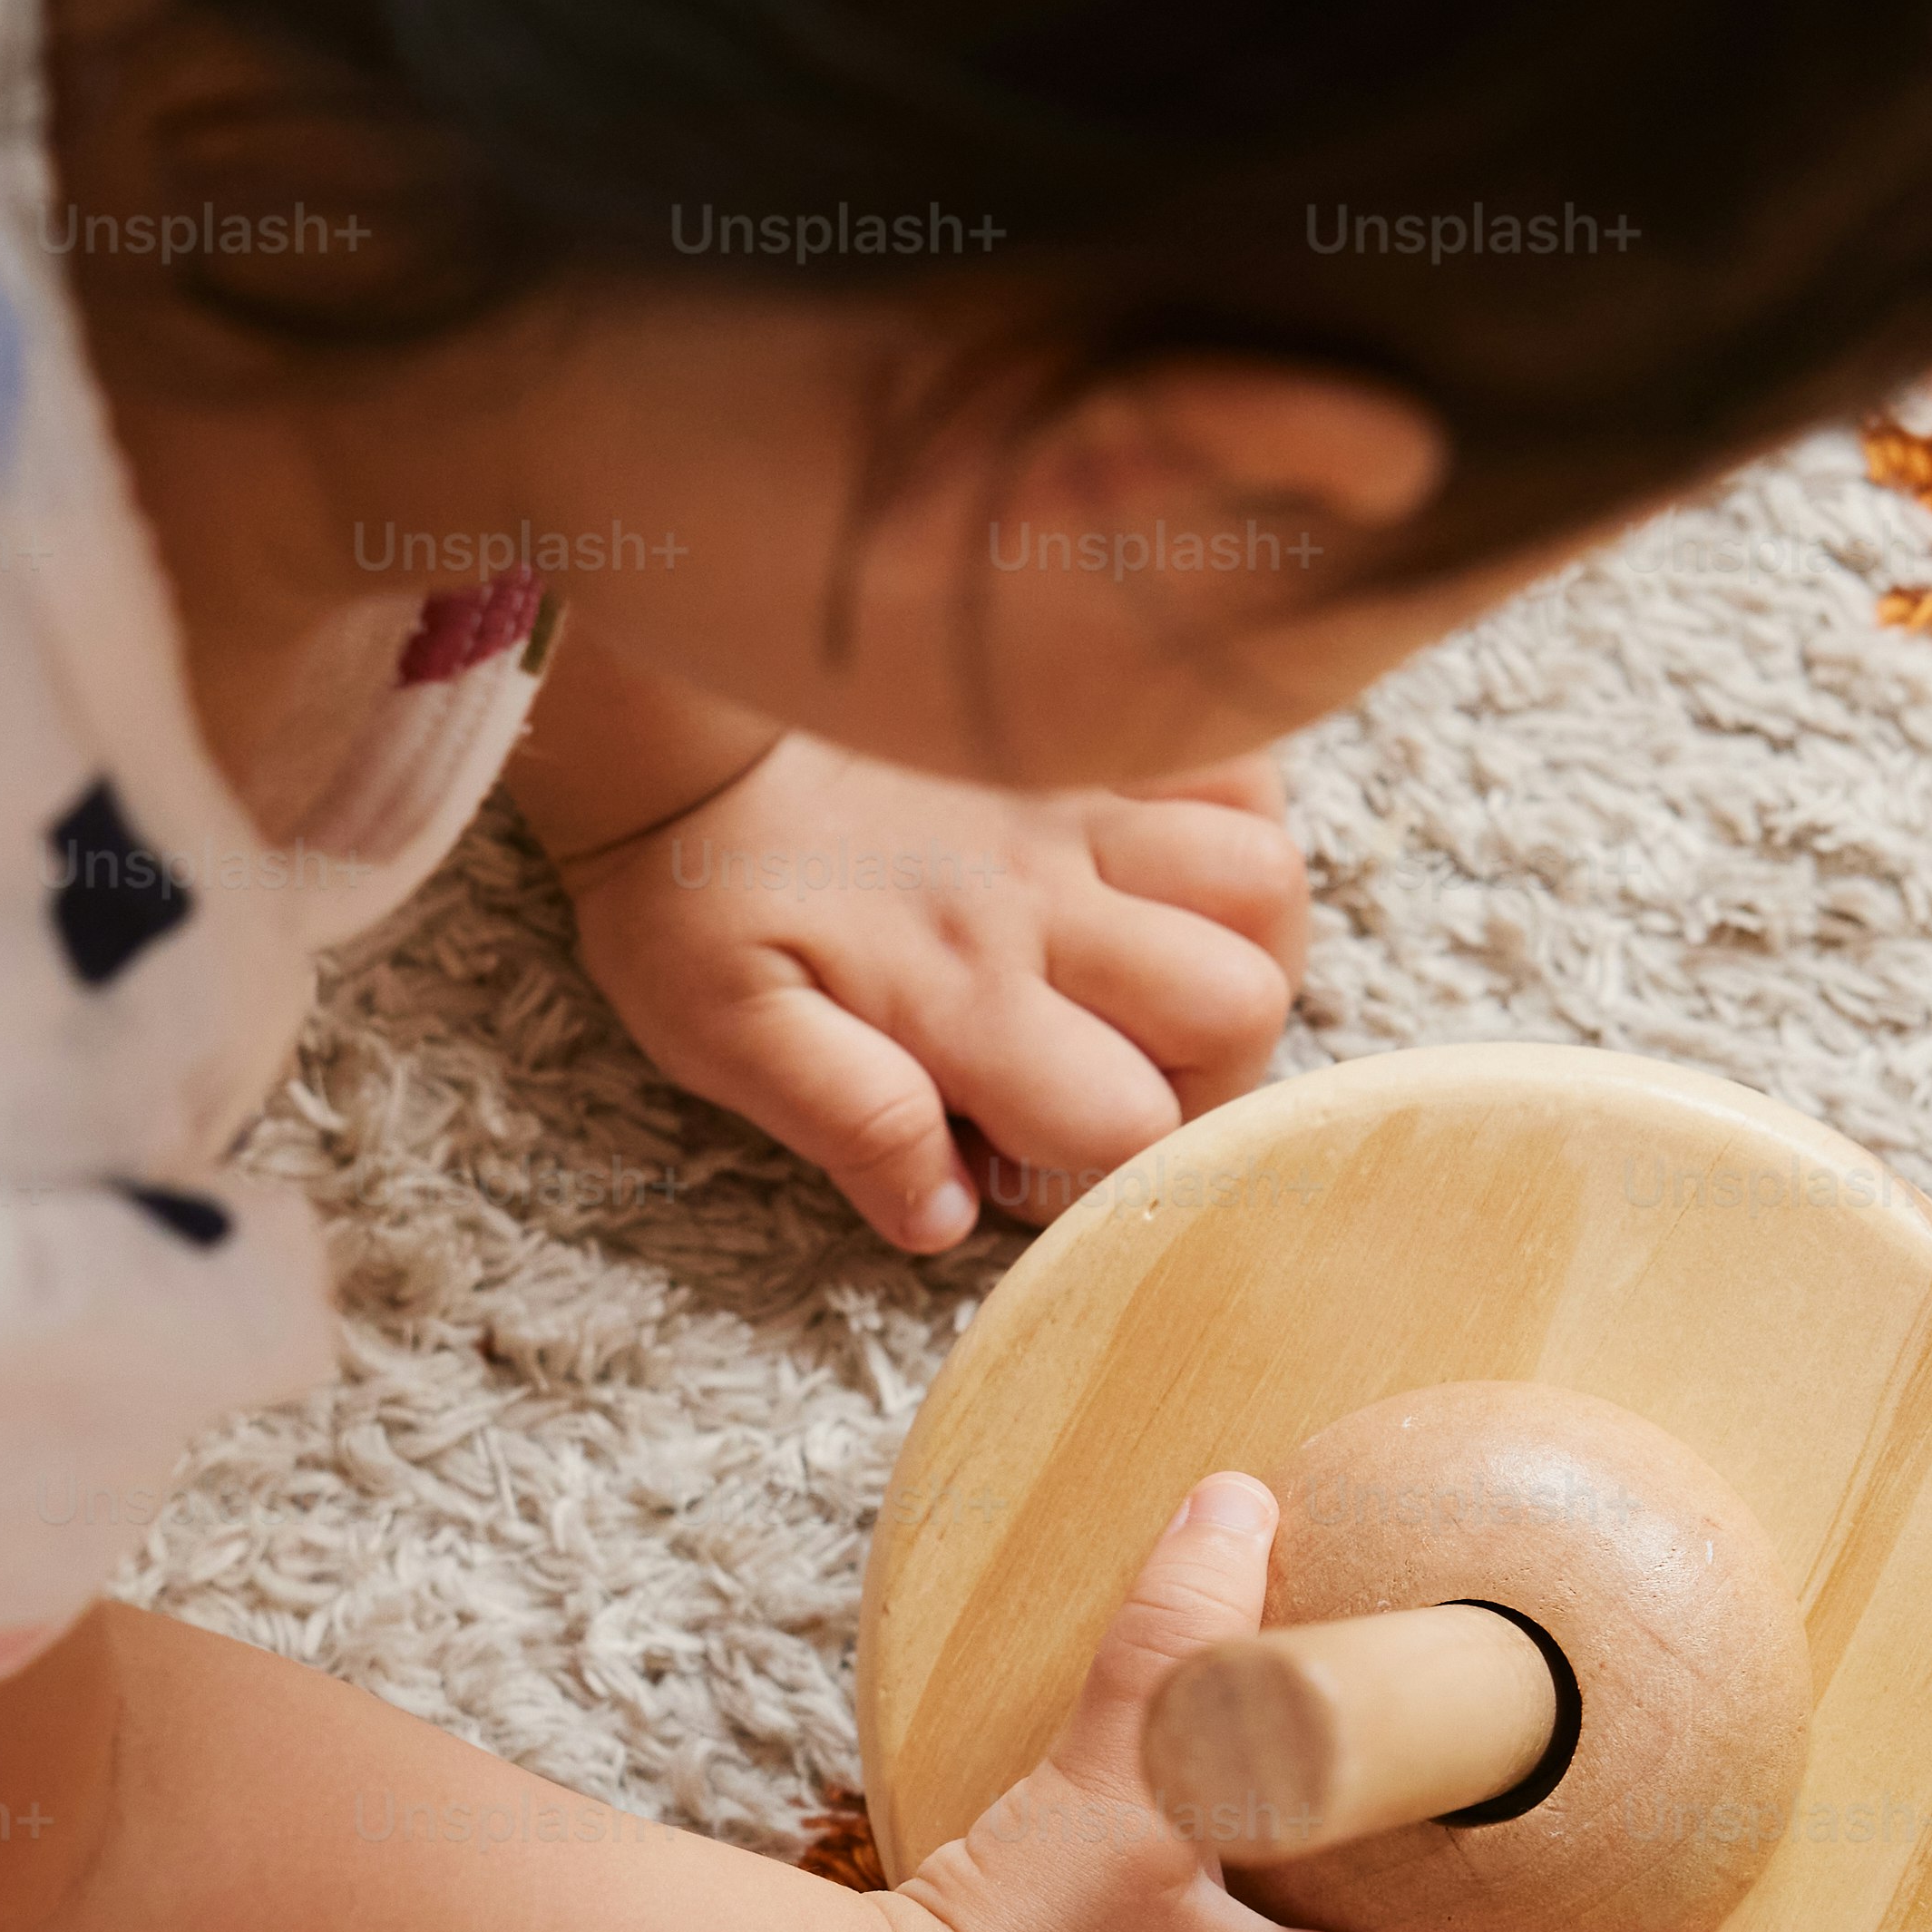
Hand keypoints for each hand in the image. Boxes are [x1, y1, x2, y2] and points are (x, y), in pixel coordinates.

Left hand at [553, 732, 1305, 1250]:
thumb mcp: (723, 1031)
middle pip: (1235, 1007)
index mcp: (958, 994)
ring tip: (1157, 977)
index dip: (1093, 1173)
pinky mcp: (1086, 736)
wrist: (672, 712)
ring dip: (1239, 950)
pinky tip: (1160, 867)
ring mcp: (1074, 807)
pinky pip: (1229, 767)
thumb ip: (847, 1124)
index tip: (1020, 1156)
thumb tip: (945, 1218)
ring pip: (1259, 884)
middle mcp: (1041, 902)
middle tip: (1113, 1076)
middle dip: (1201, 1075)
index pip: (1128, 1121)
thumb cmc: (692, 891)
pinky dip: (1232, 822)